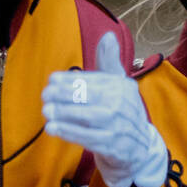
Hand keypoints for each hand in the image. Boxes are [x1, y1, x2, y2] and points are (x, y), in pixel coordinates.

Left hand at [42, 31, 168, 186]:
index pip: (94, 80)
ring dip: (64, 114)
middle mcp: (122, 105)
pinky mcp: (114, 147)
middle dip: (65, 95)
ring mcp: (119, 127)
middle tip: (45, 95)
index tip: (52, 80)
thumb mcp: (119, 85)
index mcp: (122, 87)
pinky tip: (53, 128)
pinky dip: (69, 132)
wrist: (141, 150)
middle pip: (90, 97)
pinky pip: (88, 138)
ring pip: (88, 118)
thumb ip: (109, 61)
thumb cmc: (122, 113)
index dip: (72, 80)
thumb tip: (107, 35)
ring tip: (46, 111)